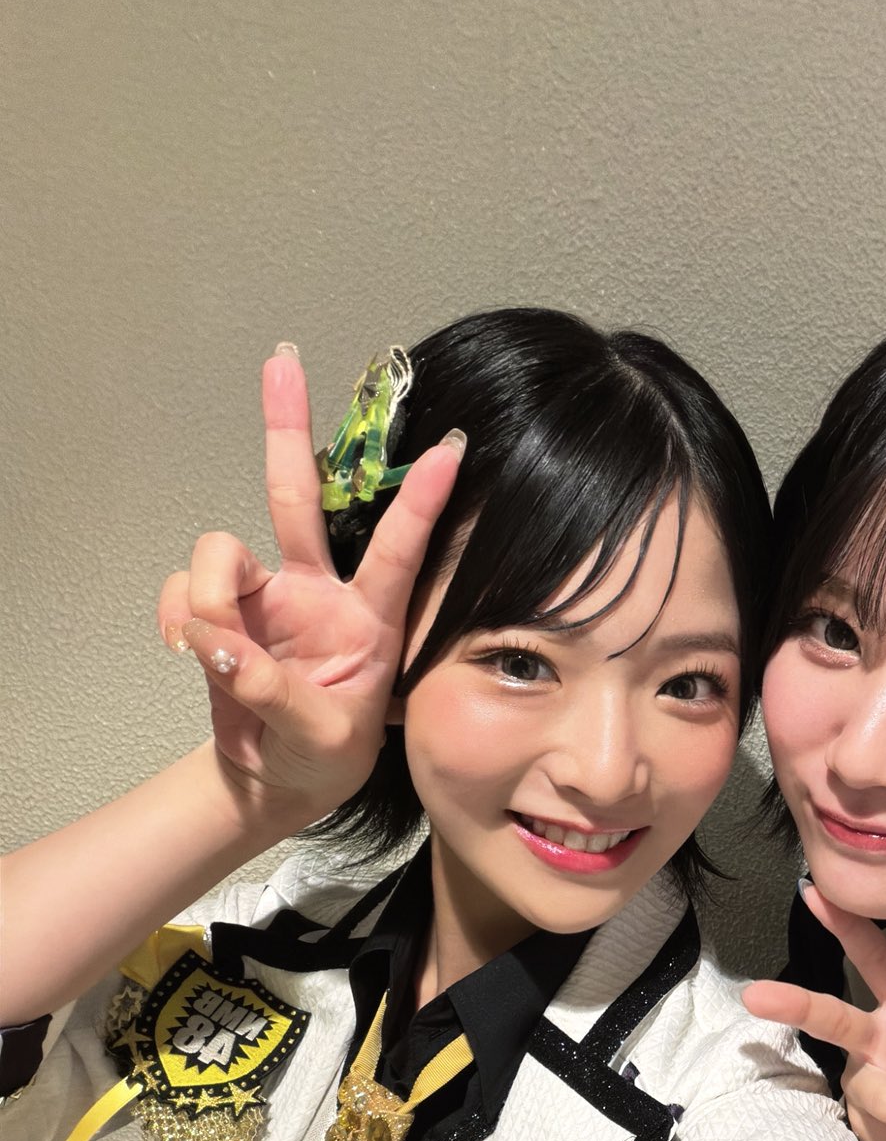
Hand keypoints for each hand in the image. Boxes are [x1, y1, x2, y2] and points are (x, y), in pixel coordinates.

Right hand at [156, 349, 463, 821]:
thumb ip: (273, 691)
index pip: (399, 550)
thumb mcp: (319, 739)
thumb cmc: (323, 757)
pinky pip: (187, 586)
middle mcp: (320, 591)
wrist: (275, 780)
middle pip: (300, 497)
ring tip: (212, 651)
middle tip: (283, 360)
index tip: (451, 447)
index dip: (422, 500)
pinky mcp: (223, 609)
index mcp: (372, 619)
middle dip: (288, 428)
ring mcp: (268, 595)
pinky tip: (186, 650)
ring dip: (211, 594)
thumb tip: (218, 642)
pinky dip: (179, 615)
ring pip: (223, 548)